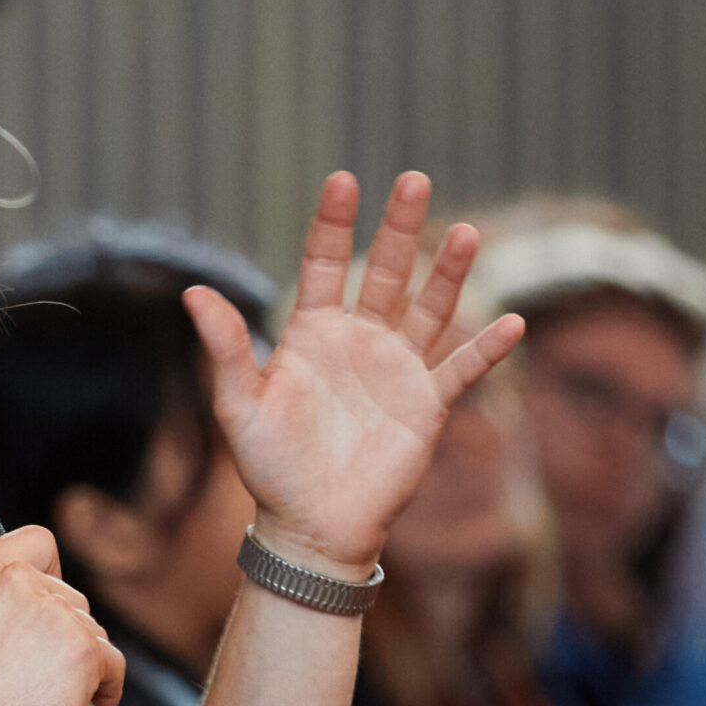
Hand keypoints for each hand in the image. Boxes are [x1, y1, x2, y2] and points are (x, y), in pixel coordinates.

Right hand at [0, 524, 122, 705]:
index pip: (36, 541)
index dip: (49, 571)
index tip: (47, 601)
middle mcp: (15, 582)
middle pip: (70, 594)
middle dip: (64, 634)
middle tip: (43, 674)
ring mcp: (53, 614)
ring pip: (92, 630)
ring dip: (83, 664)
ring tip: (54, 700)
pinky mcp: (83, 650)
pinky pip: (113, 663)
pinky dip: (104, 690)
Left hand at [186, 172, 523, 577]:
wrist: (309, 525)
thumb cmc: (269, 467)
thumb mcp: (240, 406)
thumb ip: (226, 349)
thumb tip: (194, 293)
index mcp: (313, 334)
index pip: (326, 265)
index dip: (335, 225)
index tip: (344, 181)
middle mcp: (360, 341)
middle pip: (385, 272)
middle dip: (400, 228)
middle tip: (414, 179)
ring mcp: (397, 370)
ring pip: (429, 310)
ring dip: (449, 273)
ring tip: (465, 233)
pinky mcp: (426, 405)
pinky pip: (462, 371)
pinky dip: (487, 351)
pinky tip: (511, 325)